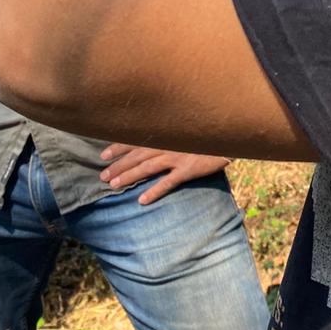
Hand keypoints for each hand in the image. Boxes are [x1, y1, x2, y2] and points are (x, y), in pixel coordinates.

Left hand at [98, 145, 229, 204]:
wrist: (228, 135)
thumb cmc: (205, 132)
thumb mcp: (184, 128)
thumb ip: (170, 134)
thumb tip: (154, 141)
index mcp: (165, 133)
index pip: (136, 139)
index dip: (118, 147)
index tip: (103, 154)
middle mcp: (167, 143)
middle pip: (137, 155)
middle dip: (118, 165)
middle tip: (102, 176)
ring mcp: (177, 156)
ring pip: (147, 167)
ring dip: (129, 176)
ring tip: (113, 186)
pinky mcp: (188, 169)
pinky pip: (168, 182)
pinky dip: (154, 191)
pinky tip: (142, 201)